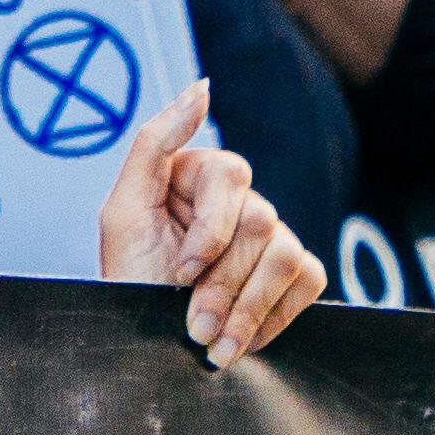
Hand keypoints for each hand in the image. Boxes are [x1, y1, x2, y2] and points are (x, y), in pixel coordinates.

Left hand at [93, 81, 323, 363]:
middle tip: (192, 327)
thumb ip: (155, 142)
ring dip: (247, 310)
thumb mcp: (123, 211)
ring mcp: (270, 237)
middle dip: (222, 285)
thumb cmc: (127, 280)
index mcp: (199, 175)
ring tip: (213, 346)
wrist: (139, 347)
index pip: (232, 174)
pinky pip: (311, 279)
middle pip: (260, 222)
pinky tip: (242, 341)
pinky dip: (276, 317)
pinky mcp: (293, 275)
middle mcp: (239, 201)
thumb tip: (204, 87)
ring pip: (287, 254)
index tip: (177, 274)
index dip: (208, 232)